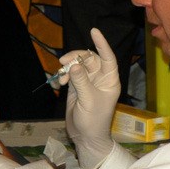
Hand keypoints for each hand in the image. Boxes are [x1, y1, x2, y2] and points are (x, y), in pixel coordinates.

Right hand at [63, 28, 119, 168]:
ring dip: (68, 67)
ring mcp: (88, 82)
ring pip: (78, 65)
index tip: (93, 31)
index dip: (102, 44)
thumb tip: (74, 65)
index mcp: (109, 80)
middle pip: (89, 59)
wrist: (86, 137)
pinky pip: (70, 74)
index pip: (107, 57)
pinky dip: (64, 75)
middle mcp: (100, 78)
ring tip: (61, 76)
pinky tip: (60, 82)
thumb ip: (81, 81)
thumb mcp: (88, 100)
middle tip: (64, 62)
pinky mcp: (77, 87)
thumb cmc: (94, 120)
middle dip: (76, 58)